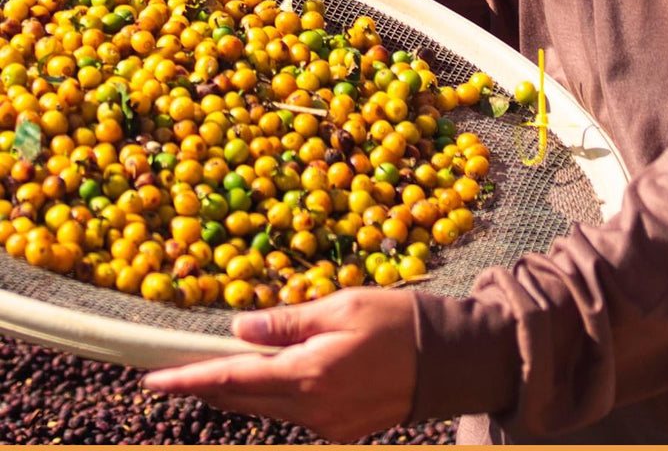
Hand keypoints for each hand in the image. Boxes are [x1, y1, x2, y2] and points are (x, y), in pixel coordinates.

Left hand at [141, 287, 417, 442]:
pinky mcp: (339, 430)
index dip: (190, 379)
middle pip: (243, 398)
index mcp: (309, 374)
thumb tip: (240, 330)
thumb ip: (288, 322)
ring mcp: (326, 425)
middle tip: (172, 369)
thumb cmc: (395, 321)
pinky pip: (291, 414)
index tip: (152, 380)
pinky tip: (266, 378)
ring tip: (214, 369)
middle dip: (206, 384)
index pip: (234, 378)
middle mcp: (312, 409)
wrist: (445, 361)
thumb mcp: (342, 307)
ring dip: (237, 390)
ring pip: (265, 408)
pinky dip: (270, 396)